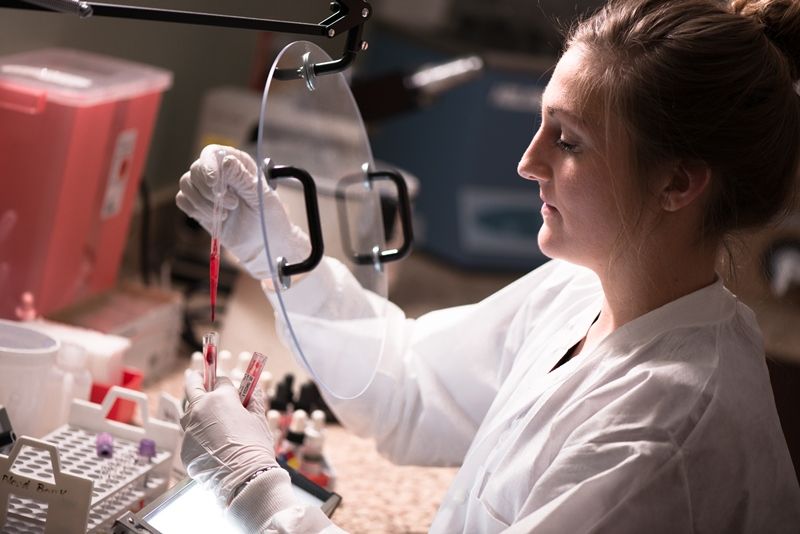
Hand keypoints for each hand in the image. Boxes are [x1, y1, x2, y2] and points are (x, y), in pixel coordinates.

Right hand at [176, 144, 309, 279]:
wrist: (262, 245)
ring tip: (226, 214)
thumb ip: (243, 179)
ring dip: (203, 202)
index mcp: (237, 163)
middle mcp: (219, 171)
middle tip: (232, 205)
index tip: (215, 184)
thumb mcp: (261, 198)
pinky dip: (195, 210)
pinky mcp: (198, 205)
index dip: (209, 166)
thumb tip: (225, 161)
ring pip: (186, 184)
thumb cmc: (267, 218)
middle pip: (196, 169)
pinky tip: (214, 218)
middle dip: (209, 190)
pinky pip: (182, 200)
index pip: (213, 153)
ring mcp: (206, 188)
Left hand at [180, 370, 278, 505]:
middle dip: (196, 379)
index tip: (227, 384)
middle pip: (192, 386)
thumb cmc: (254, 446)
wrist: (244, 479)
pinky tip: (213, 445)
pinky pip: (191, 436)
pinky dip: (199, 436)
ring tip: (210, 419)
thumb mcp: (258, 419)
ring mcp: (189, 430)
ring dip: (197, 411)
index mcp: (219, 398)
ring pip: (188, 413)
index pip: (220, 380)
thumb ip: (254, 399)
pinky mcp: (185, 448)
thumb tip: (253, 388)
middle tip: (199, 376)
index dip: (226, 382)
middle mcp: (199, 410)